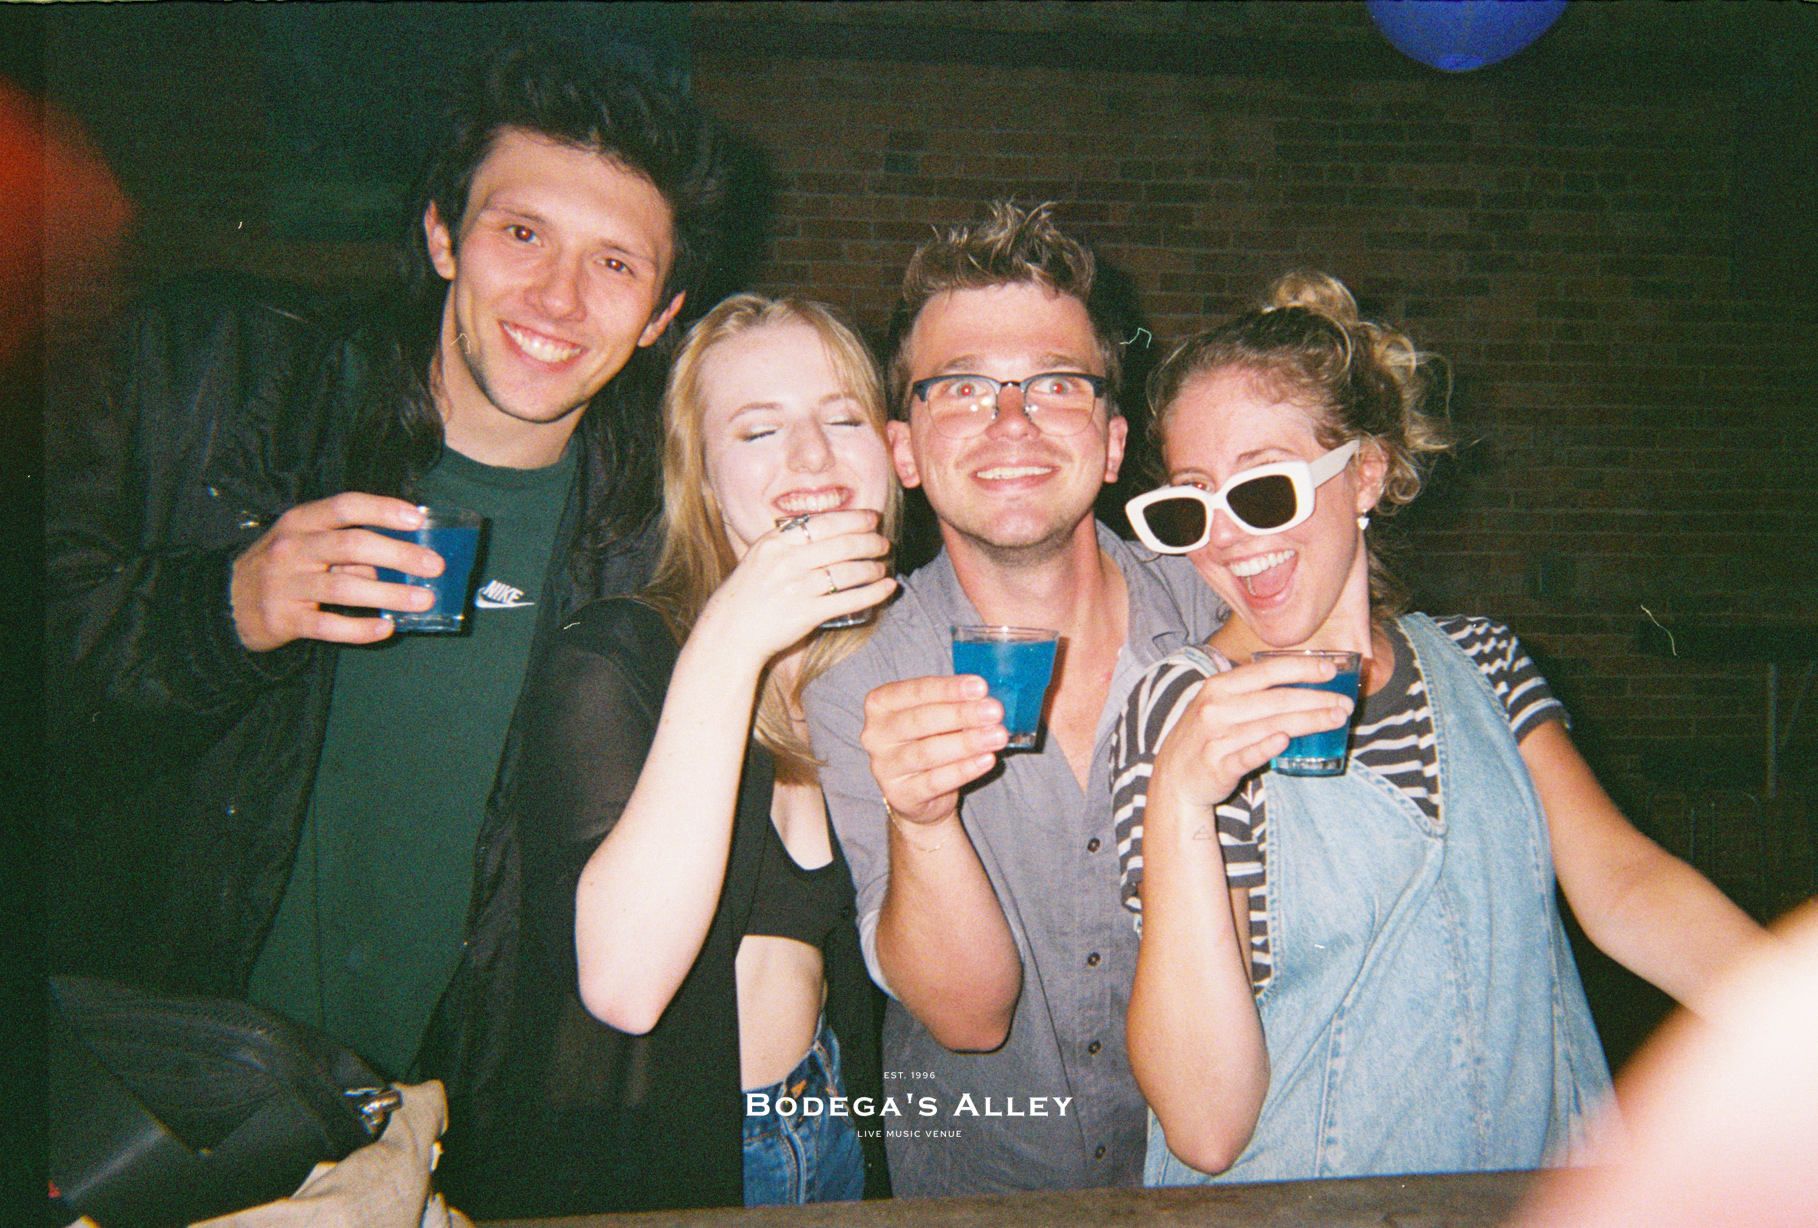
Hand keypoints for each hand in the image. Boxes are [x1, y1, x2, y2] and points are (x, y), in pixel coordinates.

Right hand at [229, 493, 442, 650]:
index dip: (381, 510)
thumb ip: (345, 546)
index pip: (344, 506)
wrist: (226, 601)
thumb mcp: (304, 544)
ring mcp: (285, 585)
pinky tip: (386, 628)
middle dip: (398, 555)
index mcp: (299, 522)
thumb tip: (399, 557)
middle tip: (434, 565)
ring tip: (423, 600)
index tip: (417, 519)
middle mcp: (291, 549)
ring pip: (344, 588)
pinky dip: (360, 629)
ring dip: (389, 595)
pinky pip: (328, 626)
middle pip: (350, 546)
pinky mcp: (283, 620)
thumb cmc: (282, 566)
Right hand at [696, 509, 894, 660]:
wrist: (730, 631)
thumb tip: (828, 528)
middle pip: (841, 544)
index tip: (871, 519)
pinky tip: (886, 589)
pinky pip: (849, 600)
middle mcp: (786, 561)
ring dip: (873, 567)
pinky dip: (873, 593)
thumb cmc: (748, 593)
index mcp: (775, 541)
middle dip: (870, 541)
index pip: (823, 522)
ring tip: (883, 567)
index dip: (853, 519)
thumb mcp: (760, 557)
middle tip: (884, 543)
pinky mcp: (807, 613)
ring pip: (849, 570)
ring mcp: (797, 587)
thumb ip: (789, 542)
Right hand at [860, 672, 1009, 827]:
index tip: (980, 687)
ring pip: (928, 752)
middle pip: (921, 721)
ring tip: (998, 736)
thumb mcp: (936, 716)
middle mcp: (875, 734)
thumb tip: (985, 699)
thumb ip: (952, 704)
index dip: (949, 689)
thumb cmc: (929, 741)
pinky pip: (935, 781)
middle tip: (994, 711)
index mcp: (881, 704)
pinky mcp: (899, 794)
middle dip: (961, 714)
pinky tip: (986, 760)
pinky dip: (964, 770)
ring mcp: (884, 766)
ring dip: (967, 743)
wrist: (919, 792)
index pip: (915, 691)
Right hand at [1150, 654, 1356, 813]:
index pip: (1267, 671)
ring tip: (1336, 720)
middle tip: (1345, 704)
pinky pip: (1246, 754)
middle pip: (1275, 699)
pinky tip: (1286, 741)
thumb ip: (1253, 692)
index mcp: (1220, 686)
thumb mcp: (1220, 703)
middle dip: (1316, 699)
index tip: (1331, 671)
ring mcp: (1216, 737)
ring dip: (1307, 721)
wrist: (1174, 775)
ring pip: (1270, 725)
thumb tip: (1303, 682)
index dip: (1301, 668)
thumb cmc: (1208, 734)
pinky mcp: (1218, 765)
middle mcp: (1216, 708)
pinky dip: (1266, 747)